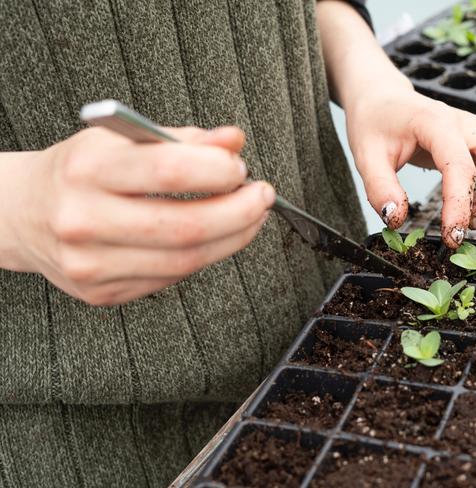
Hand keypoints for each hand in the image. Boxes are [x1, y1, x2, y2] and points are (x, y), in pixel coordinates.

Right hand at [0, 126, 274, 304]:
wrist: (21, 213)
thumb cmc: (79, 170)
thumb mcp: (123, 140)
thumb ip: (184, 139)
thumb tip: (235, 141)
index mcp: (88, 169)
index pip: (168, 171)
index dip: (218, 171)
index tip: (241, 168)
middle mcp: (84, 220)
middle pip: (185, 227)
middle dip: (240, 213)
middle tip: (262, 197)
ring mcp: (91, 264)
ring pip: (184, 262)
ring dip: (232, 239)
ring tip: (249, 218)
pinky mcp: (102, 293)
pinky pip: (170, 279)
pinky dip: (202, 257)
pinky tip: (213, 239)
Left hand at [346, 84, 475, 248]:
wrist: (383, 100)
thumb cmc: (374, 124)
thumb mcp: (365, 156)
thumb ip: (379, 188)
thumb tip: (397, 219)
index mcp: (436, 123)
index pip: (461, 166)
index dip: (460, 205)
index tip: (451, 235)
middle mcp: (468, 125)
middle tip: (472, 223)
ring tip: (474, 215)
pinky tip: (475, 205)